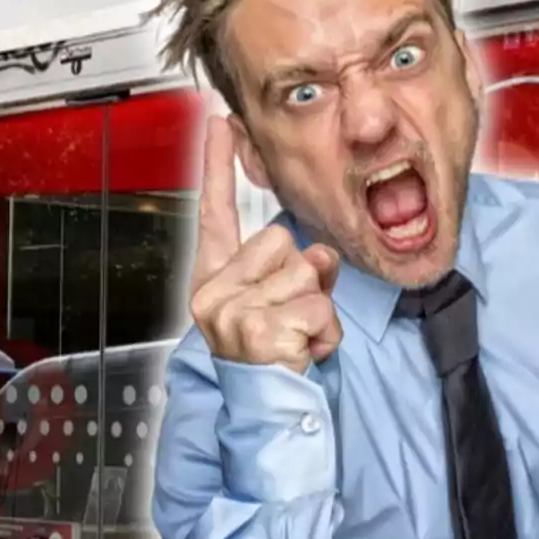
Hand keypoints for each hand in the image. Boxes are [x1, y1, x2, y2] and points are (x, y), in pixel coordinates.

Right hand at [189, 116, 342, 373]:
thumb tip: (318, 254)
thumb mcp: (283, 304)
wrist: (268, 418)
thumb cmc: (275, 360)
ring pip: (307, 272)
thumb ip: (296, 267)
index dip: (216, 163)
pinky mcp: (257, 330)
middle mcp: (214, 292)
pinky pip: (318, 308)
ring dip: (317, 309)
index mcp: (215, 279)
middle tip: (289, 317)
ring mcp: (232, 312)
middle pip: (282, 240)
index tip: (219, 121)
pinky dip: (324, 334)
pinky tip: (302, 354)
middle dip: (303, 277)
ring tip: (296, 338)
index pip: (215, 211)